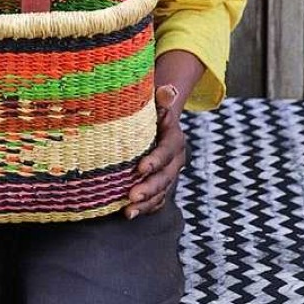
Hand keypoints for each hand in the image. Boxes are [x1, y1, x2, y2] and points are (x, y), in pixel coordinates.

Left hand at [123, 83, 184, 218]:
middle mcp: (175, 160)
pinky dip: (145, 208)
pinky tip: (129, 214)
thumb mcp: (155, 102)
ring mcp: (169, 175)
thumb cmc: (149, 111)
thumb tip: (168, 90)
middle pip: (165, 177)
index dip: (155, 160)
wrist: (155, 124)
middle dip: (149, 187)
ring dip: (145, 203)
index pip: (167, 151)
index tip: (140, 168)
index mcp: (175, 139)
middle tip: (131, 196)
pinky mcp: (161, 185)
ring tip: (128, 211)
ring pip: (161, 192)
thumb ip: (161, 97)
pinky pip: (157, 200)